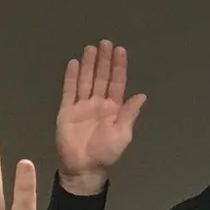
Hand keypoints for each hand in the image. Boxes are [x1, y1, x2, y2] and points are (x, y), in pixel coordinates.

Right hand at [54, 41, 146, 195]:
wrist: (82, 167)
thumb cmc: (105, 153)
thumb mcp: (122, 134)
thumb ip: (129, 114)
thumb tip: (142, 95)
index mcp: (114, 109)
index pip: (117, 83)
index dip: (118, 67)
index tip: (120, 50)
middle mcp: (98, 104)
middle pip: (101, 77)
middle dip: (104, 60)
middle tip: (105, 42)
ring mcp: (82, 106)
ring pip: (86, 80)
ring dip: (89, 64)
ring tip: (90, 48)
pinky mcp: (67, 110)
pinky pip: (70, 90)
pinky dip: (72, 77)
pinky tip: (74, 63)